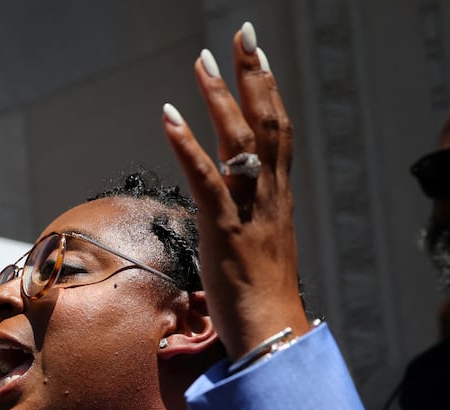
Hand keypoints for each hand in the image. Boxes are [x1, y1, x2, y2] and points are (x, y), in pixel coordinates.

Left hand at [161, 22, 311, 359]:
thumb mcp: (254, 250)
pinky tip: (170, 115)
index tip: (259, 57)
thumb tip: (223, 211)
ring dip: (219, 97)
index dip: (269, 92)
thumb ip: (243, 222)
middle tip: (242, 34)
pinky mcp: (225, 230)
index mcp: (277, 200)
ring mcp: (249, 212)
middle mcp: (270, 197)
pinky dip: (187, 144)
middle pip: (267, 123)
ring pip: (239, 142)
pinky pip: (206, 178)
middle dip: (253, 76)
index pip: (279, 134)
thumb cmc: (260, 301)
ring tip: (203, 60)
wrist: (271, 334)